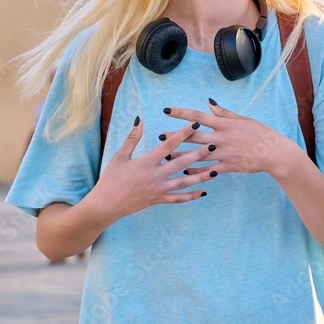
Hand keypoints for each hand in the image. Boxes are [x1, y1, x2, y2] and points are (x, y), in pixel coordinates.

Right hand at [90, 116, 215, 218]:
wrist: (107, 204)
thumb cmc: (111, 178)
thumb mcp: (120, 156)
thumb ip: (132, 138)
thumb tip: (140, 120)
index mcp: (147, 162)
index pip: (169, 144)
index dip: (183, 134)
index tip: (195, 125)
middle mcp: (156, 175)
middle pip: (182, 162)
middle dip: (199, 153)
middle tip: (214, 145)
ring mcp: (159, 189)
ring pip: (185, 182)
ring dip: (201, 176)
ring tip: (216, 170)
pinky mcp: (159, 200)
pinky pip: (178, 199)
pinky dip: (191, 196)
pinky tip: (203, 192)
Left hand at [162, 99, 299, 176]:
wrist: (273, 152)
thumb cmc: (260, 133)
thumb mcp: (243, 120)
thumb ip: (224, 113)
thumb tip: (209, 104)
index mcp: (224, 124)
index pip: (198, 116)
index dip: (181, 113)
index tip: (166, 110)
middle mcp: (221, 138)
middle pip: (193, 136)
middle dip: (175, 136)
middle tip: (159, 136)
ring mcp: (223, 153)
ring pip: (197, 155)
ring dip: (181, 155)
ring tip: (166, 156)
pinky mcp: (228, 166)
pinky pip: (208, 170)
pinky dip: (196, 172)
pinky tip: (185, 173)